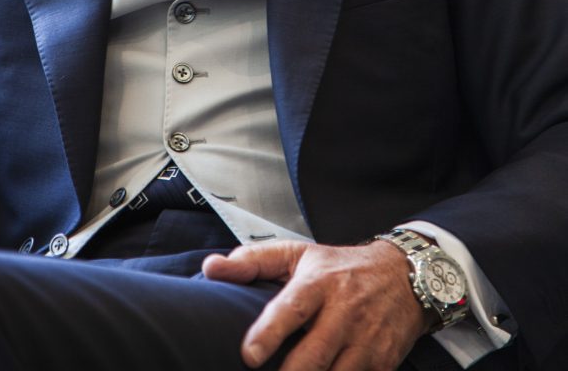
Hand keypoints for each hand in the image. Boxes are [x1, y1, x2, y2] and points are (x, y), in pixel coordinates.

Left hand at [202, 239, 430, 370]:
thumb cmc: (340, 268)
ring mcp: (365, 341)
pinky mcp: (381, 363)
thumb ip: (253, 261)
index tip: (250, 355)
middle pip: (313, 355)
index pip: (292, 308)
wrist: (402, 276)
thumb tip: (211, 267)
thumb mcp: (298, 255)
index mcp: (319, 282)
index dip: (270, 333)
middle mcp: (344, 312)